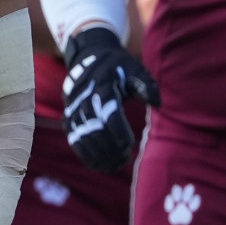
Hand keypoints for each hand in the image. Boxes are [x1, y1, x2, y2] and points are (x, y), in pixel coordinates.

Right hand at [62, 28, 158, 173]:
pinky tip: (100, 166)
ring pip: (82, 138)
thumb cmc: (119, 67)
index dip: (118, 132)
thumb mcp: (135, 69)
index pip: (108, 113)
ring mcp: (73, 110)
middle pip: (94, 129)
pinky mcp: (69, 119)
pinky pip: (74, 140)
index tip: (129, 145)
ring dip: (98, 155)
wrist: (89, 58)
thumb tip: (157, 103)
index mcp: (102, 86)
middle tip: (125, 159)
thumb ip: (147, 85)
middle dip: (109, 148)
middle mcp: (84, 99)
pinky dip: (86, 156)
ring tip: (114, 165)